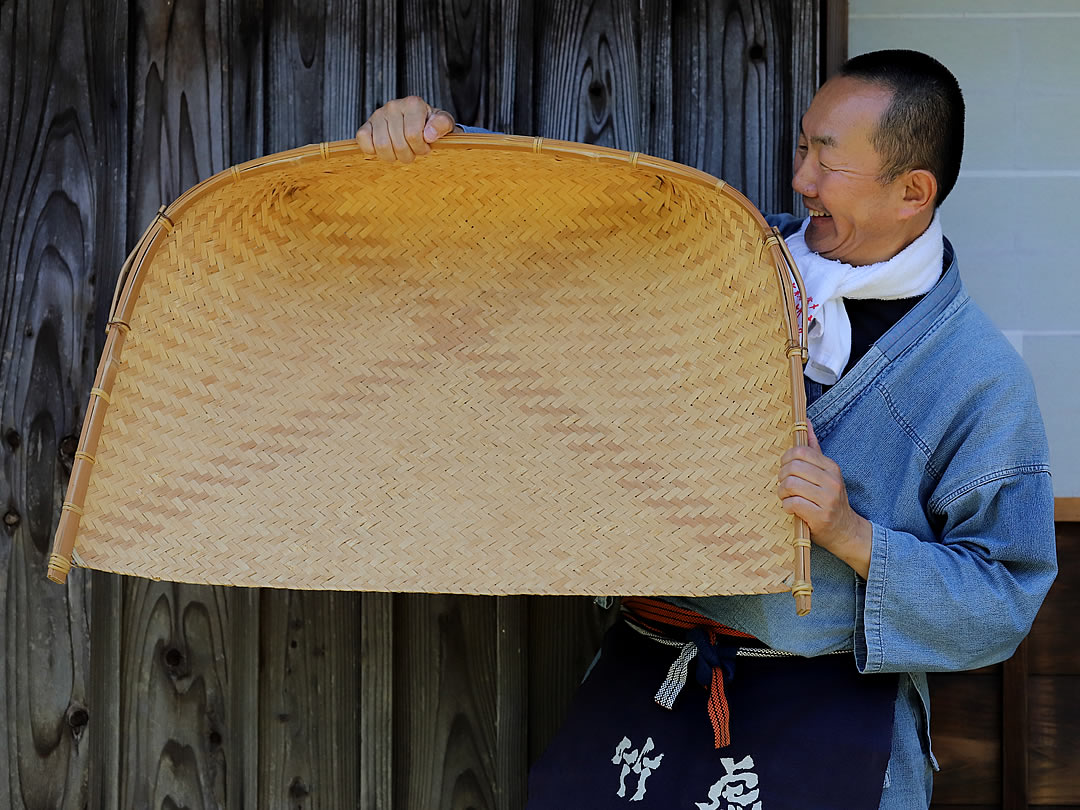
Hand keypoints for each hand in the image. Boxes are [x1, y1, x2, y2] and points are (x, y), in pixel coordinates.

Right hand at [356, 96, 457, 162]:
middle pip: (398, 144)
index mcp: (413, 104)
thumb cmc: (432, 125)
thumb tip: (428, 134)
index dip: (421, 148)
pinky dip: (374, 151)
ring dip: (393, 156)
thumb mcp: (445, 124)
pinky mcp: (366, 125)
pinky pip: (363, 140)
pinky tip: (386, 149)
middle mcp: (393, 106)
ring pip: (381, 146)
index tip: (426, 146)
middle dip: (408, 155)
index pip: (413, 135)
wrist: (420, 124)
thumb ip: (442, 125)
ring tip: (401, 151)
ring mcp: (378, 115)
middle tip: (413, 151)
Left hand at [777, 421, 872, 578]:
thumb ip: (814, 448)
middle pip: (792, 468)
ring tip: (787, 497)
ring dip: (782, 493)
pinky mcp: (820, 516)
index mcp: (831, 467)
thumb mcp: (826, 472)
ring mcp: (827, 499)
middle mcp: (832, 481)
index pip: (800, 452)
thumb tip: (806, 422)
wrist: (846, 531)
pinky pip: (792, 504)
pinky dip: (786, 506)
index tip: (785, 469)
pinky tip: (791, 509)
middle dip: (781, 477)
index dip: (786, 459)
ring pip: (789, 485)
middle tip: (785, 486)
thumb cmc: (829, 499)